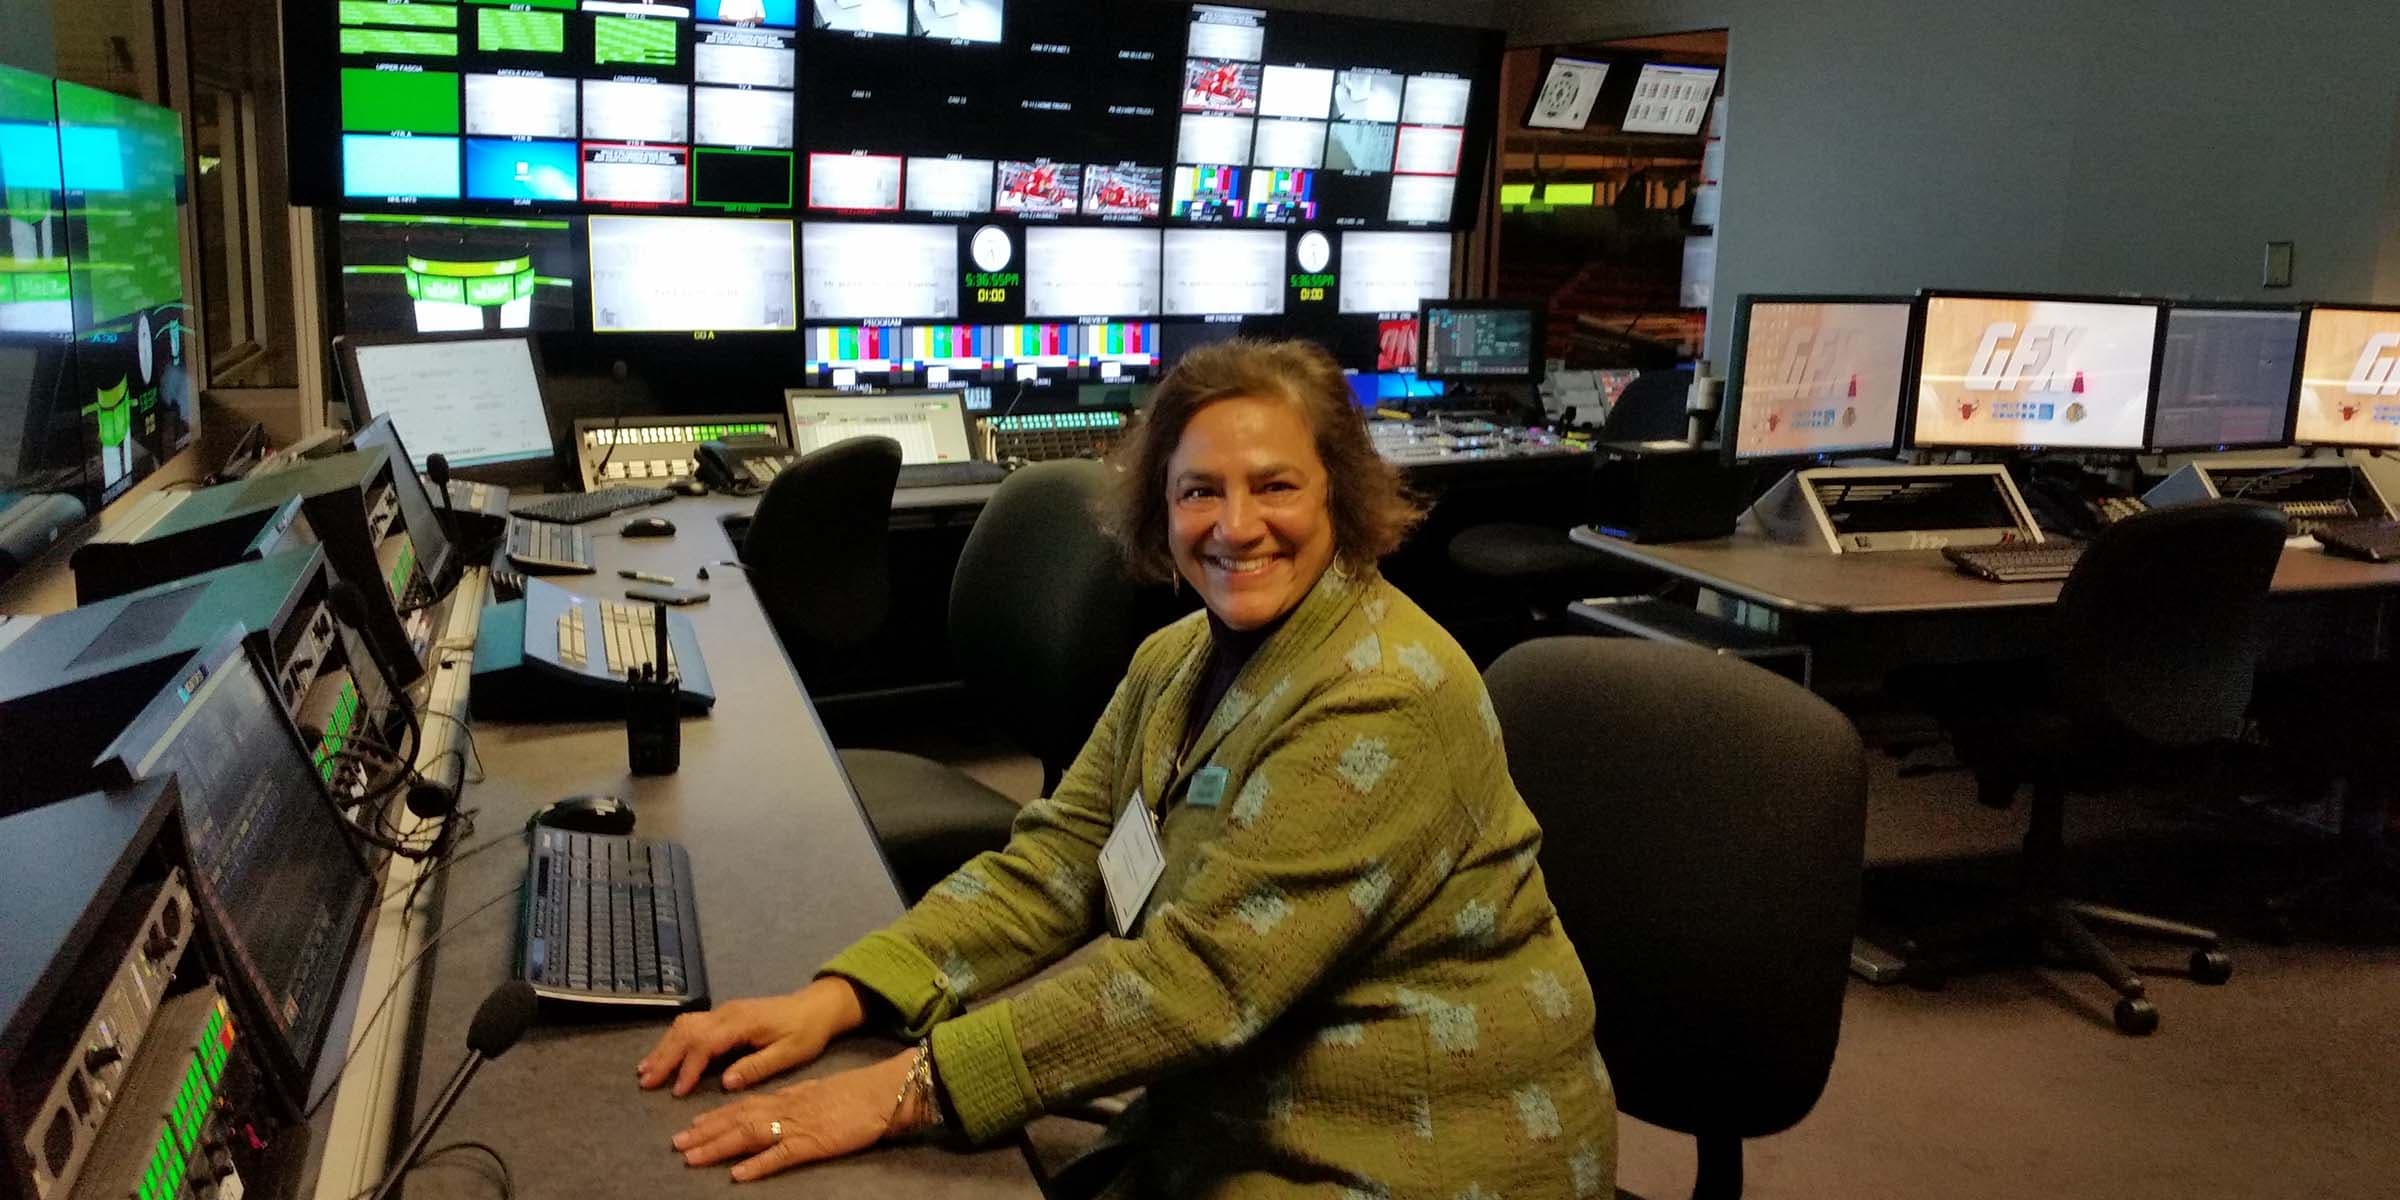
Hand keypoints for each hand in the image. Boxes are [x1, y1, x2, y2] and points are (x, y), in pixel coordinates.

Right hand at [636, 978, 865, 1095]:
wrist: (817, 1006)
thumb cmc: (807, 1032)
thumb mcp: (790, 1053)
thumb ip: (757, 1067)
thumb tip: (726, 1082)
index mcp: (743, 1022)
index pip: (705, 1044)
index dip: (689, 1068)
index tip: (678, 1091)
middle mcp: (728, 1012)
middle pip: (686, 1031)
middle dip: (665, 1057)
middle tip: (646, 1083)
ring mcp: (724, 1011)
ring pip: (684, 1025)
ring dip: (664, 1047)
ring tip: (646, 1072)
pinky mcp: (724, 1014)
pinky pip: (692, 1024)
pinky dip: (674, 1040)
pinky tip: (664, 1055)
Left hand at [669, 1051, 926, 1182]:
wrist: (885, 1091)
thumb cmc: (858, 1093)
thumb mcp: (820, 1091)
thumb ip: (796, 1101)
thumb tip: (774, 1108)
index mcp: (789, 1097)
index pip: (744, 1105)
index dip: (715, 1117)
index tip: (691, 1125)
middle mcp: (786, 1109)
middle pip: (737, 1119)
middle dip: (705, 1132)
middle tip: (676, 1144)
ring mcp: (798, 1126)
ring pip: (749, 1134)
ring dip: (718, 1146)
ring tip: (691, 1157)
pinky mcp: (814, 1143)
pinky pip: (780, 1155)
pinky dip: (757, 1165)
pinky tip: (738, 1174)